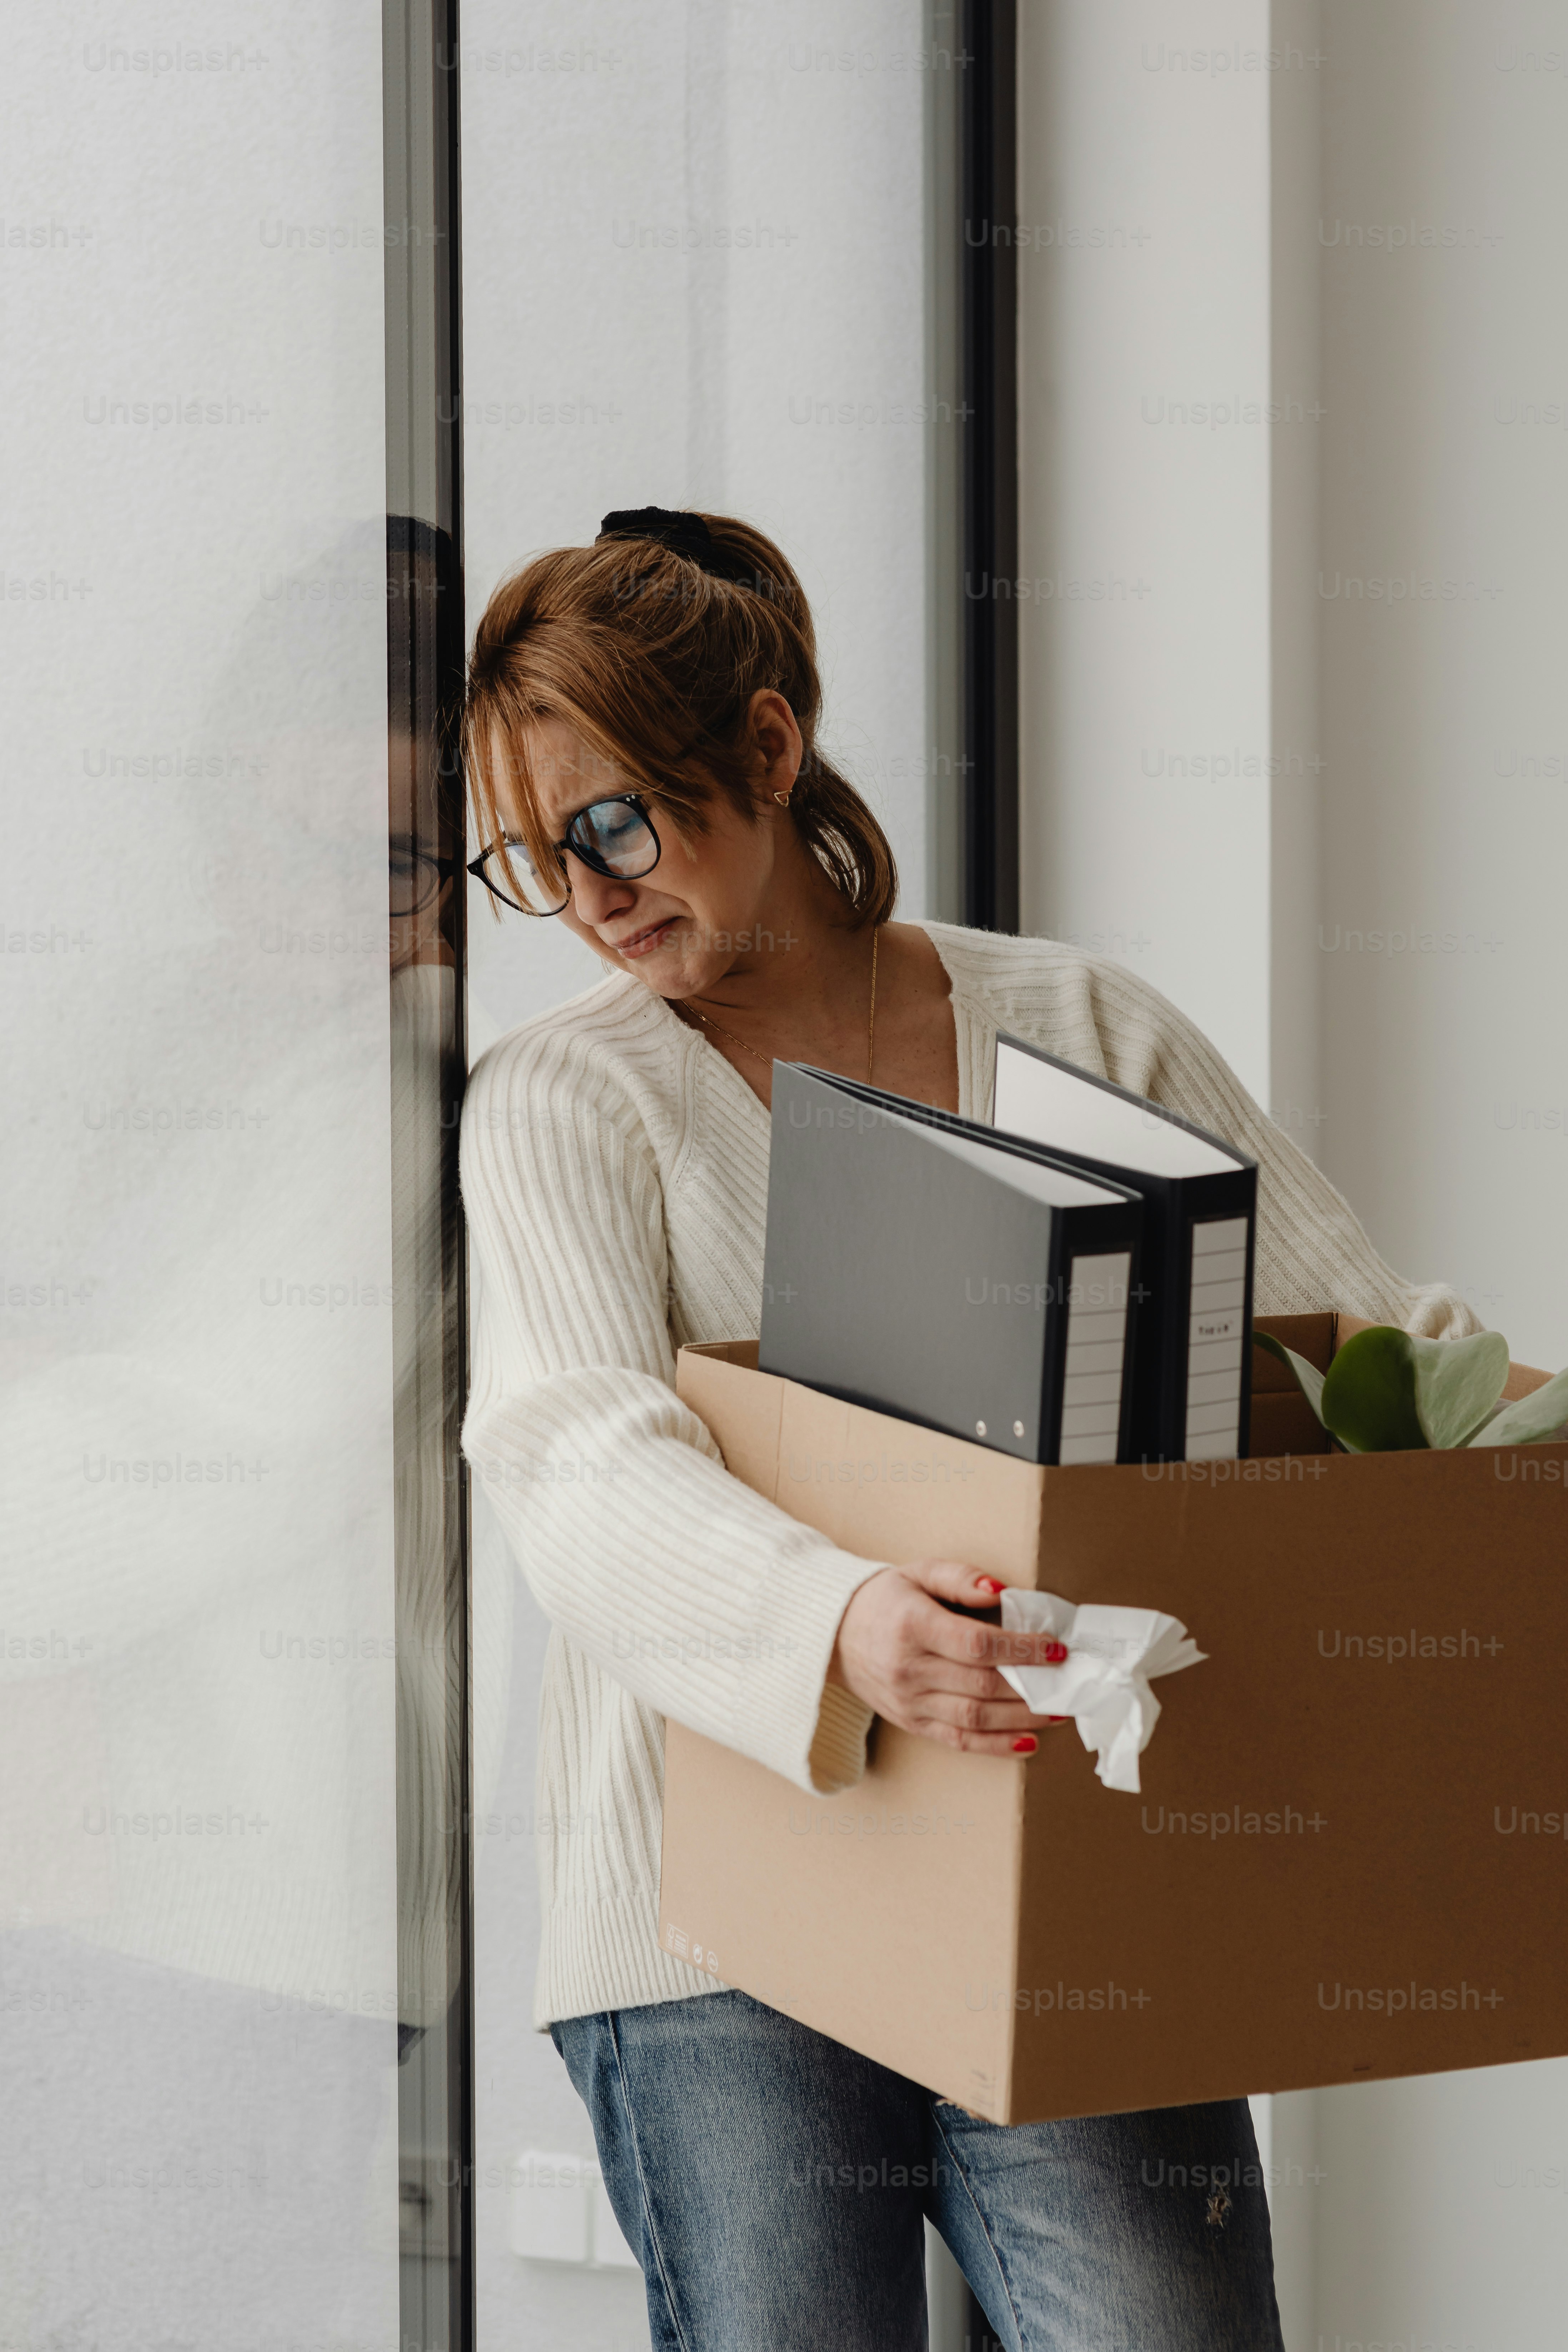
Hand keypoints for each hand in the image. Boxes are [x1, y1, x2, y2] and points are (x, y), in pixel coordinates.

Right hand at [827, 1560, 1070, 1756]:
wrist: (835, 1634)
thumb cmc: (885, 1600)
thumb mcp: (918, 1572)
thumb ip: (960, 1577)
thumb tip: (1001, 1591)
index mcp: (912, 1626)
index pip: (977, 1645)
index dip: (1021, 1649)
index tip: (1055, 1647)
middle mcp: (909, 1669)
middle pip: (982, 1685)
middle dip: (1031, 1686)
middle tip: (1067, 1681)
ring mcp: (909, 1702)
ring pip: (975, 1718)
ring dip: (1022, 1718)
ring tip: (1057, 1710)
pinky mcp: (912, 1723)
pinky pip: (959, 1741)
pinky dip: (996, 1746)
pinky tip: (1027, 1742)